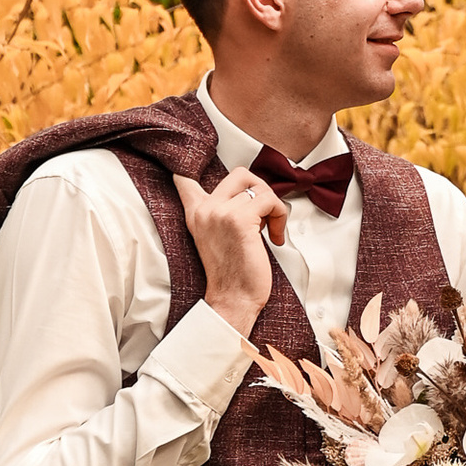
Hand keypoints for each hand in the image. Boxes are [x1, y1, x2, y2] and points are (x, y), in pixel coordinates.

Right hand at [174, 167, 285, 333]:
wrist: (233, 299)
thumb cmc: (233, 272)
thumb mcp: (215, 237)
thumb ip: (220, 212)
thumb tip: (246, 190)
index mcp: (196, 213)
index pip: (184, 180)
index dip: (189, 167)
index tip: (184, 166)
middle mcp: (204, 209)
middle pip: (240, 173)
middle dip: (261, 190)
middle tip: (263, 214)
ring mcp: (220, 213)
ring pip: (261, 189)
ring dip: (274, 209)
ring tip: (269, 230)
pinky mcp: (240, 220)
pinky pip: (271, 201)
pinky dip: (281, 217)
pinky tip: (275, 238)